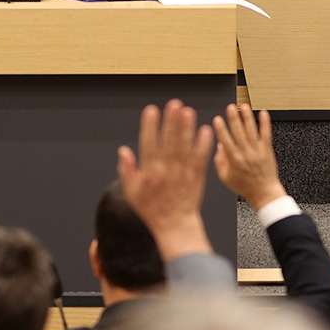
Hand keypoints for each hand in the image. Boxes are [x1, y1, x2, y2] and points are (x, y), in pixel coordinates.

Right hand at [117, 100, 215, 259]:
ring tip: (188, 112)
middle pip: (168, 142)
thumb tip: (123, 150)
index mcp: (149, 172)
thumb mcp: (132, 192)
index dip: (150, 126)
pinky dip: (203, 145)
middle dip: (171, 122)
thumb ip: (127, 171)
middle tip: (174, 104)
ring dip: (187, 129)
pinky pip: (200, 158)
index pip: (148, 144)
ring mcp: (182, 173)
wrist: (175, 225)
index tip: (151, 110)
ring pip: (184, 147)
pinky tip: (206, 131)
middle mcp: (166, 170)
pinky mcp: (196, 177)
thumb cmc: (152, 209)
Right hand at [212, 105, 288, 209]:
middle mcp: (245, 154)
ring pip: (251, 130)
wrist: (264, 192)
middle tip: (230, 107)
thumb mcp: (225, 177)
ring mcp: (257, 151)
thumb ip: (219, 161)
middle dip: (233, 118)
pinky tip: (263, 113)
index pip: (225, 141)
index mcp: (234, 160)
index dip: (221, 129)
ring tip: (244, 106)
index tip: (217, 119)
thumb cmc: (245, 186)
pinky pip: (266, 134)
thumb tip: (219, 146)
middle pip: (238, 132)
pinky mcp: (267, 150)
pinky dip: (265, 123)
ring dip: (247, 117)